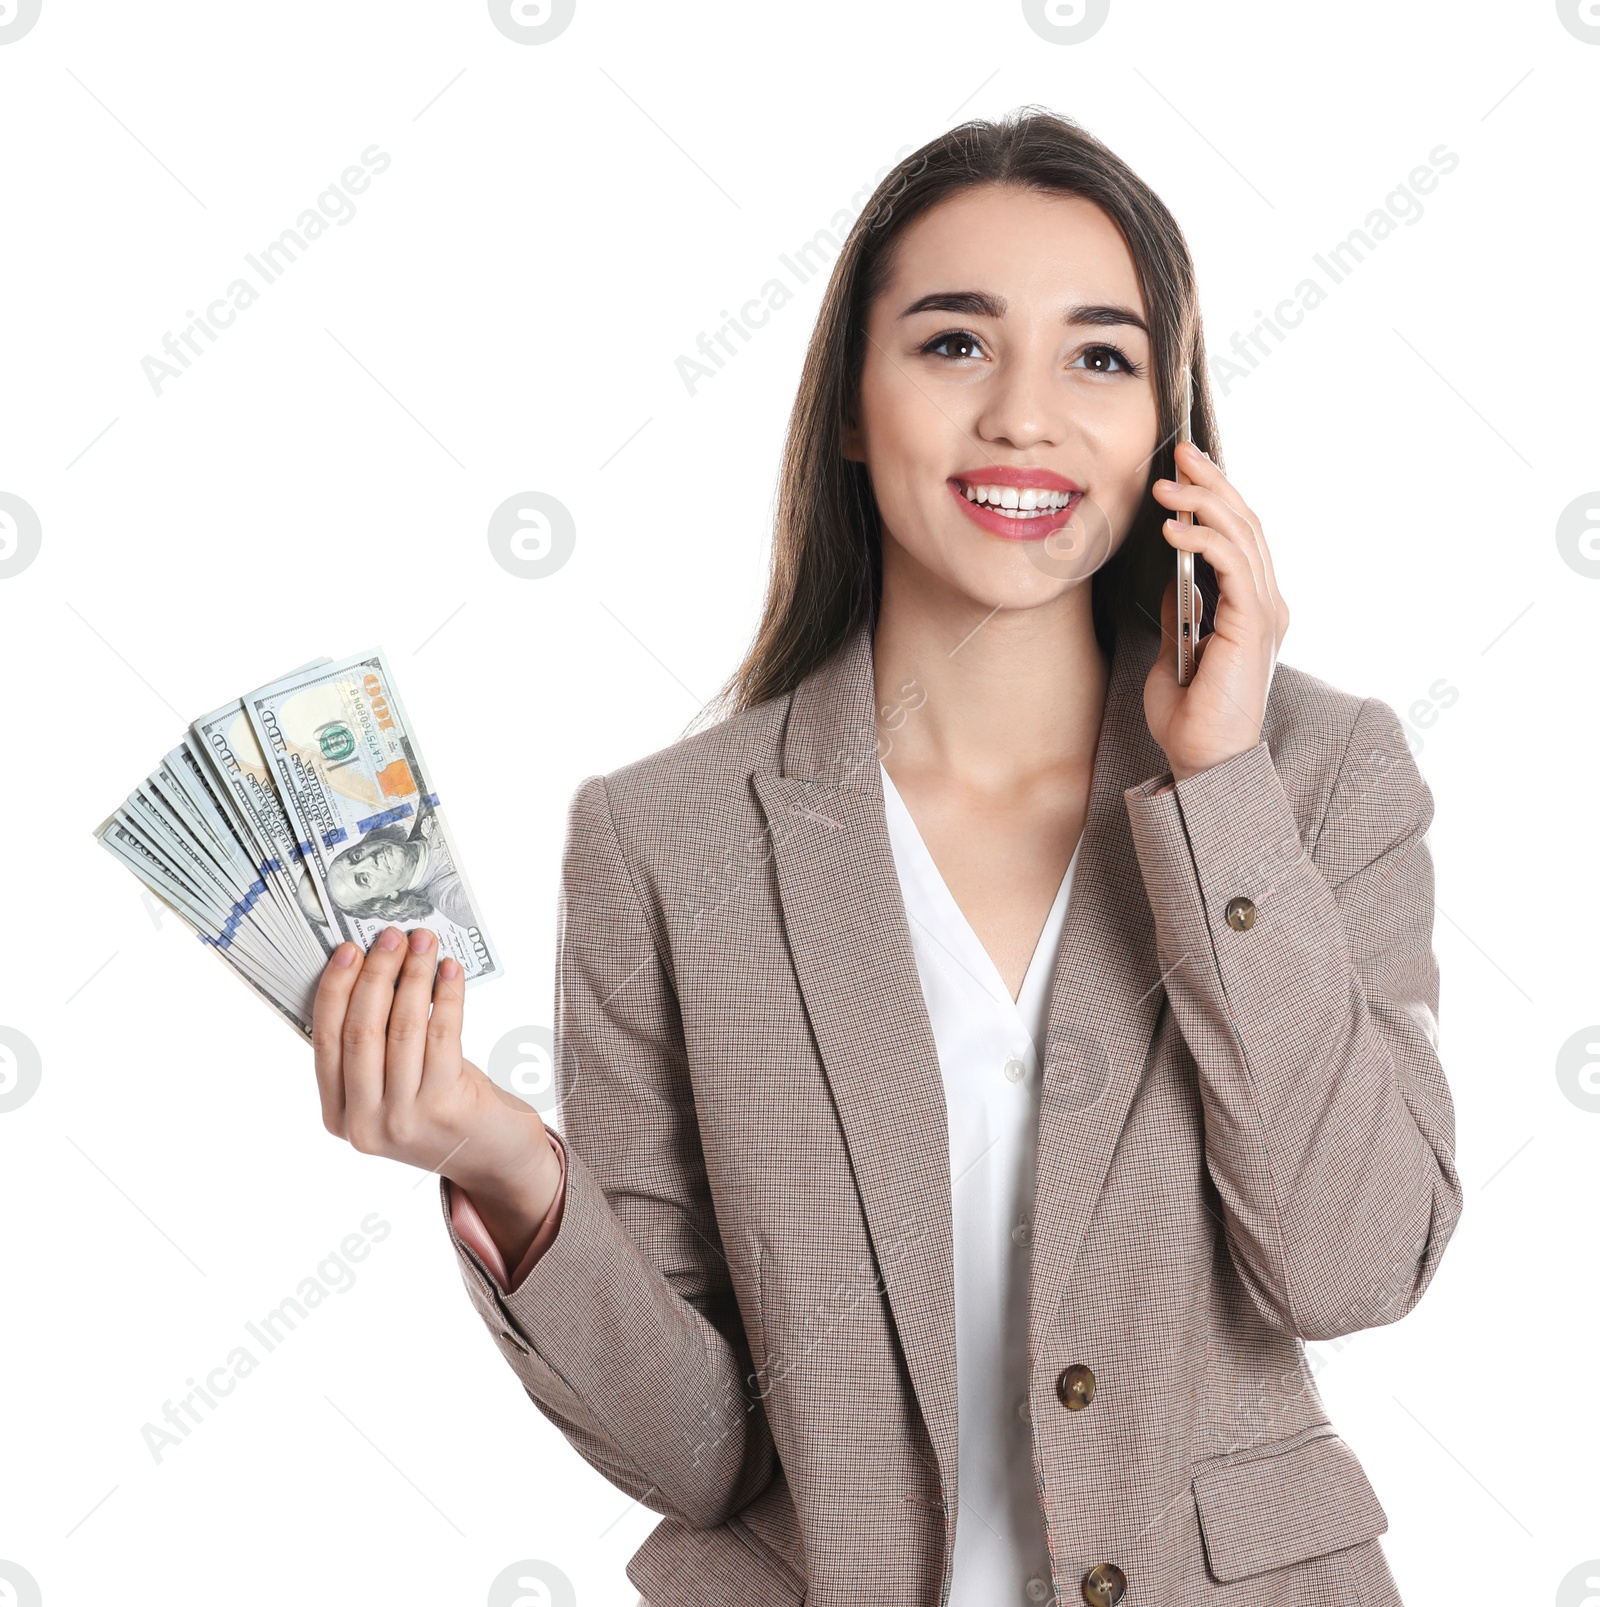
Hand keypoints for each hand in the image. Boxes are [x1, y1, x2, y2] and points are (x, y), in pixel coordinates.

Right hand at [311, 926, 561, 1265]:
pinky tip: (450, 971)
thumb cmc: (442, 1110)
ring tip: (424, 944)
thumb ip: (374, 1047)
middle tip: (391, 937)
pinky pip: (442, 1035)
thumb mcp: (394, 1088)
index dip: (336, 989)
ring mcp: (404, 1119)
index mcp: (340, 1116)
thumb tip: (372, 970)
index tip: (349, 950)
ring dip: (413, 977)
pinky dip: (446, 996)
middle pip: (361, 1031)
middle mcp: (366, 1123)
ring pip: (402, 1029)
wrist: (494, 1159)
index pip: (325, 1041)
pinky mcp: (446, 1106)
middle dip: (376, 974)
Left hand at [1143, 439, 1289, 782]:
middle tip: (1180, 452)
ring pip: (1243, 535)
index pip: (1240, 537)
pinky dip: (1202, 540)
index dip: (1216, 498)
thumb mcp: (1174, 653)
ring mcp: (1264, 612)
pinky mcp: (1254, 624)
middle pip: (1246, 524)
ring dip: (1202, 503)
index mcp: (1251, 609)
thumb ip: (1182, 613)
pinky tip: (1173, 530)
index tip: (1185, 469)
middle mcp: (1266, 604)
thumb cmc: (1189, 720)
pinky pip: (1233, 565)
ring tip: (1165, 487)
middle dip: (1212, 483)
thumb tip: (1175, 578)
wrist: (1203, 762)